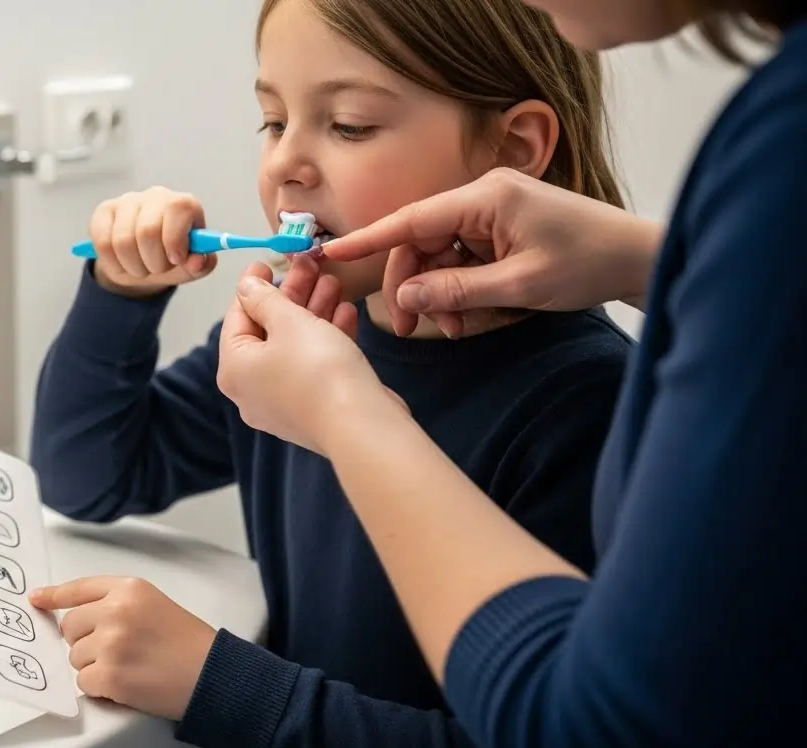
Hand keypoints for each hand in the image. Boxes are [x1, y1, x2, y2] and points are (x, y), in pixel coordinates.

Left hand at [29, 576, 216, 720]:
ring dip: (94, 666)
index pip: (79, 588)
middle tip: (115, 651)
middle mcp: (116, 610)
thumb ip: (116, 603)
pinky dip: (100, 687)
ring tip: (128, 666)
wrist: (212, 675)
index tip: (36, 598)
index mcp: (129, 588)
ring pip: (75, 657)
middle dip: (85, 642)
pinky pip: (84, 682)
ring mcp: (111, 642)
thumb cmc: (189, 644)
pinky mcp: (110, 674)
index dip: (54, 595)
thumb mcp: (153, 604)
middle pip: (70, 626)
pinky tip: (125, 683)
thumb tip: (74, 616)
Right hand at [86, 186, 218, 297]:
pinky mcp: (105, 211)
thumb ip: (201, 265)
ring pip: (123, 241)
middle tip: (158, 269)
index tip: (176, 259)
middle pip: (148, 230)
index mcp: (183, 204)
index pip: (178, 208)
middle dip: (154, 262)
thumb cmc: (171, 259)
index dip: (175, 239)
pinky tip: (122, 264)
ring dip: (134, 267)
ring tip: (141, 269)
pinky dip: (113, 264)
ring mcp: (128, 201)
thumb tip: (197, 260)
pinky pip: (103, 242)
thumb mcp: (191, 267)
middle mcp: (156, 196)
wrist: (143, 264)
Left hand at [217, 262, 404, 455]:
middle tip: (309, 266)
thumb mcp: (288, 320)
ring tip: (334, 282)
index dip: (252, 286)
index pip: (237, 318)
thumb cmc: (317, 369)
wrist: (360, 424)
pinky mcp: (314, 407)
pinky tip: (346, 312)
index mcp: (234, 369)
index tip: (266, 261)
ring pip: (295, 345)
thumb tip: (246, 286)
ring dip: (314, 311)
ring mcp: (283, 402)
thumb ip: (265, 298)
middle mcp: (252, 390)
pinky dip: (327, 337)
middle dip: (292, 295)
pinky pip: (314, 364)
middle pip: (268, 331)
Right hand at [320, 168, 662, 337]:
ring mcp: (493, 213)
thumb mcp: (518, 285)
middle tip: (409, 330)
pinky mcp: (501, 229)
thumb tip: (404, 297)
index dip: (369, 239)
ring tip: (452, 330)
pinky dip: (458, 289)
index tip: (329, 251)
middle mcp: (483, 197)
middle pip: (420, 241)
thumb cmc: (588, 263)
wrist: (638, 258)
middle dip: (410, 284)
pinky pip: (461, 259)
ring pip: (438, 255)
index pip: (412, 219)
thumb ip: (455, 290)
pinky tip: (468, 316)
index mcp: (486, 198)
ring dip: (437, 294)